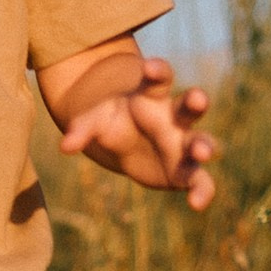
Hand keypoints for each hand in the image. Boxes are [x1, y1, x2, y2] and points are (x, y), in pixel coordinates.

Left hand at [58, 56, 217, 206]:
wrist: (120, 141)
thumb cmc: (110, 120)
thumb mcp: (94, 119)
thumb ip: (82, 129)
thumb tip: (65, 147)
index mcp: (152, 96)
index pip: (160, 77)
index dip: (157, 70)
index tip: (149, 67)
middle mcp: (173, 118)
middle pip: (188, 106)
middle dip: (195, 101)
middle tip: (197, 99)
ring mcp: (182, 144)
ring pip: (200, 141)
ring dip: (204, 145)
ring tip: (201, 153)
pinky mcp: (184, 170)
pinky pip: (198, 180)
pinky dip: (202, 190)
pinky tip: (197, 203)